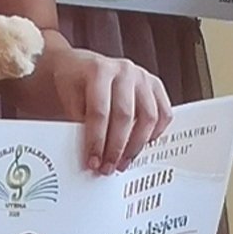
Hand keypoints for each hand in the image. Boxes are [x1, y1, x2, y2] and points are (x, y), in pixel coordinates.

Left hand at [52, 47, 170, 172]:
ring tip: (123, 163)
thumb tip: (92, 155)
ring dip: (136, 146)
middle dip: (116, 148)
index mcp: (99, 70)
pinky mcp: (155, 85)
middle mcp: (124, 71)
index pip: (99, 111)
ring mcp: (143, 77)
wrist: (81, 65)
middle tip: (108, 168)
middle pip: (125, 116)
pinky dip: (155, 134)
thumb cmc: (73, 83)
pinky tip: (141, 146)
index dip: (96, 140)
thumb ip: (79, 123)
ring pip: (149, 117)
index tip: (93, 161)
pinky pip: (164, 114)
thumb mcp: (67, 98)